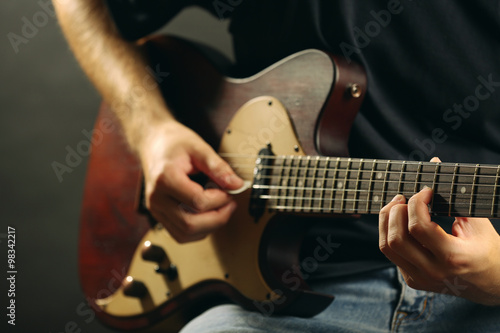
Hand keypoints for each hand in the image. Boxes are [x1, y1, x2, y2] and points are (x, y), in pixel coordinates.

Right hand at [139, 120, 243, 242]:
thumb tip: (237, 185)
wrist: (153, 143)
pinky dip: (199, 230)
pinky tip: (208, 215)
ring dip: (209, 227)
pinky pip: (180, 234)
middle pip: (190, 224)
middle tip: (230, 203)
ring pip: (185, 234)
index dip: (219, 199)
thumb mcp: (199, 148)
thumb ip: (218, 167)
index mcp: (165, 179)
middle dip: (217, 217)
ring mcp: (156, 209)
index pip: (197, 202)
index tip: (229, 189)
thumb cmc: (174, 143)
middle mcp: (156, 198)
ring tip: (221, 209)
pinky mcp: (159, 215)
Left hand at [379, 158, 499, 304]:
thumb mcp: (478, 224)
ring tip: (398, 206)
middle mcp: (433, 271)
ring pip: (387, 246)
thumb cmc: (488, 251)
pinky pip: (391, 253)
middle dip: (395, 211)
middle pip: (396, 239)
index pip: (418, 227)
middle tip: (404, 197)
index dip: (417, 202)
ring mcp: (420, 278)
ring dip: (386, 221)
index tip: (425, 190)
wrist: (493, 285)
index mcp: (453, 258)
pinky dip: (391, 232)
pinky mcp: (413, 280)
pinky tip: (400, 222)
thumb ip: (455, 195)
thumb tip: (434, 163)